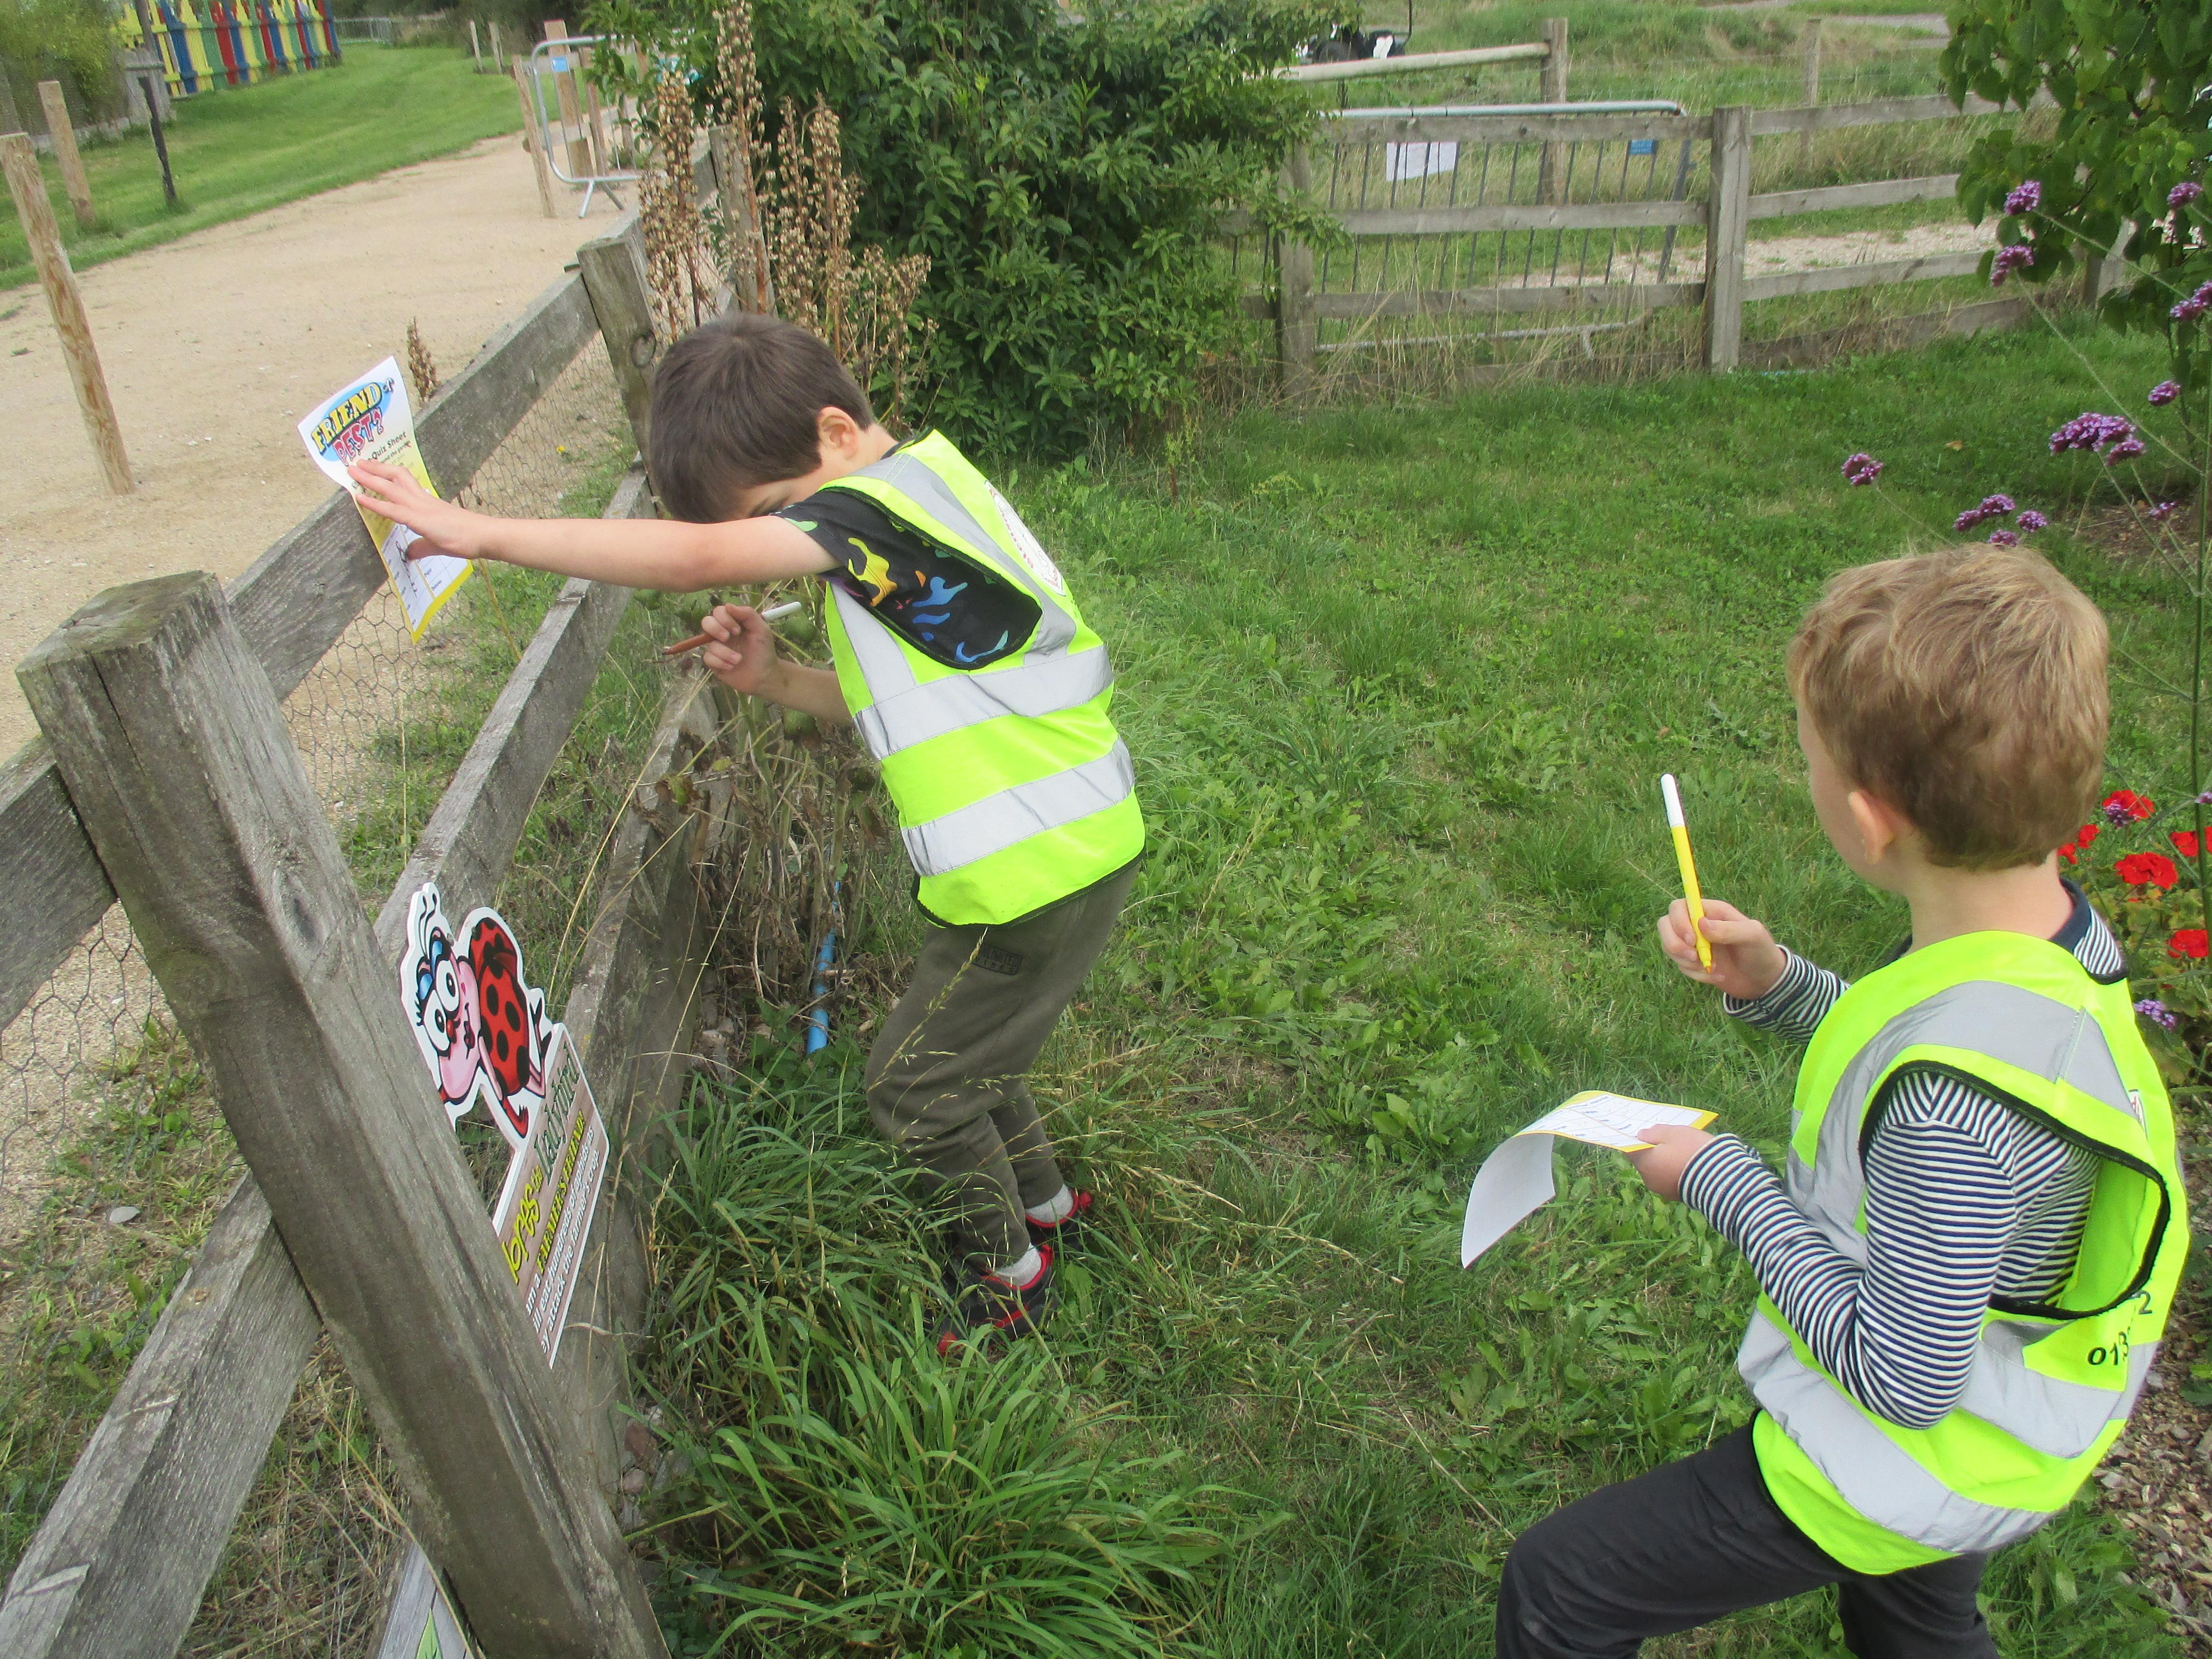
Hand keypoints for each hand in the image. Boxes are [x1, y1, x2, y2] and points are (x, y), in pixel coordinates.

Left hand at [348, 459, 489, 560]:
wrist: (483, 536)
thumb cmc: (467, 537)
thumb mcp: (437, 542)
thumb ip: (421, 546)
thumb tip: (410, 553)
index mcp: (427, 502)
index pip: (404, 482)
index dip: (387, 473)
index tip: (372, 467)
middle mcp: (422, 500)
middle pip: (395, 477)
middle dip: (375, 468)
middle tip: (357, 462)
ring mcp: (420, 508)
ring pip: (391, 487)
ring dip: (370, 478)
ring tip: (353, 470)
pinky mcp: (419, 519)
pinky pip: (392, 509)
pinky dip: (374, 503)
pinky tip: (360, 498)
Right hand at [699, 603, 782, 697]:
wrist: (764, 675)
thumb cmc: (764, 651)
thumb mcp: (761, 629)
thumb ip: (747, 614)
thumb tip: (728, 605)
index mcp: (733, 623)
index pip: (719, 612)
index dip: (724, 618)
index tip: (737, 630)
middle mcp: (722, 633)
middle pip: (706, 622)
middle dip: (716, 629)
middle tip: (728, 638)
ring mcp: (717, 648)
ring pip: (708, 644)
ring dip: (724, 652)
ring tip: (738, 660)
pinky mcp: (714, 662)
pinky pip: (708, 658)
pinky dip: (720, 662)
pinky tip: (731, 667)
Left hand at [1625, 1123, 1712, 1202]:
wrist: (1719, 1179)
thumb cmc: (1692, 1150)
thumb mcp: (1674, 1133)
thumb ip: (1655, 1132)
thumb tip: (1642, 1135)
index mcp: (1644, 1162)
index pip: (1631, 1149)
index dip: (1638, 1140)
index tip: (1647, 1133)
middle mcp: (1649, 1179)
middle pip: (1645, 1161)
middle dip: (1654, 1151)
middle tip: (1668, 1140)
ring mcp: (1662, 1190)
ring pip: (1658, 1172)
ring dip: (1665, 1163)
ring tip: (1682, 1152)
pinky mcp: (1677, 1197)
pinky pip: (1670, 1181)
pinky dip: (1675, 1173)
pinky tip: (1688, 1165)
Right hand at [1655, 897, 1786, 1000]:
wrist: (1763, 981)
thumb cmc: (1761, 951)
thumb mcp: (1752, 936)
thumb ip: (1728, 929)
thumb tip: (1700, 924)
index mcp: (1710, 911)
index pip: (1679, 907)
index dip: (1679, 922)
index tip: (1693, 940)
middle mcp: (1697, 925)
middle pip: (1665, 924)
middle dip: (1674, 943)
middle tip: (1693, 957)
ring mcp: (1693, 944)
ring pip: (1669, 947)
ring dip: (1686, 962)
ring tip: (1711, 969)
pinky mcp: (1692, 962)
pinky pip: (1680, 966)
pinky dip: (1696, 974)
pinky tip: (1716, 976)